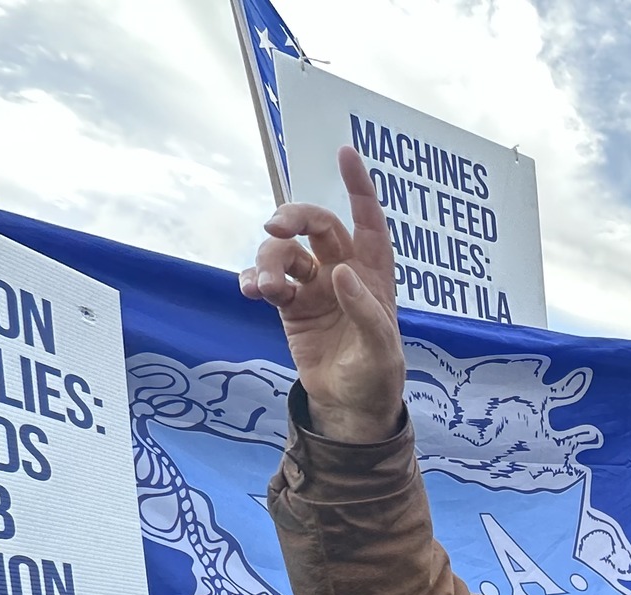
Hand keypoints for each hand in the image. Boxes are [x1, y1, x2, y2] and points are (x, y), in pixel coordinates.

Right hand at [238, 146, 404, 441]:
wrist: (350, 406)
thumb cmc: (377, 375)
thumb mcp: (381, 349)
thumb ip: (364, 311)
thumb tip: (340, 273)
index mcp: (374, 274)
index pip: (367, 220)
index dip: (358, 187)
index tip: (344, 153)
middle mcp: (342, 271)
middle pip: (316, 225)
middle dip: (294, 217)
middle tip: (274, 228)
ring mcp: (314, 286)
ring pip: (284, 253)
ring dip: (269, 262)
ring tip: (264, 290)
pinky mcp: (290, 306)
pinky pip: (265, 279)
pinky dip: (254, 279)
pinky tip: (249, 290)